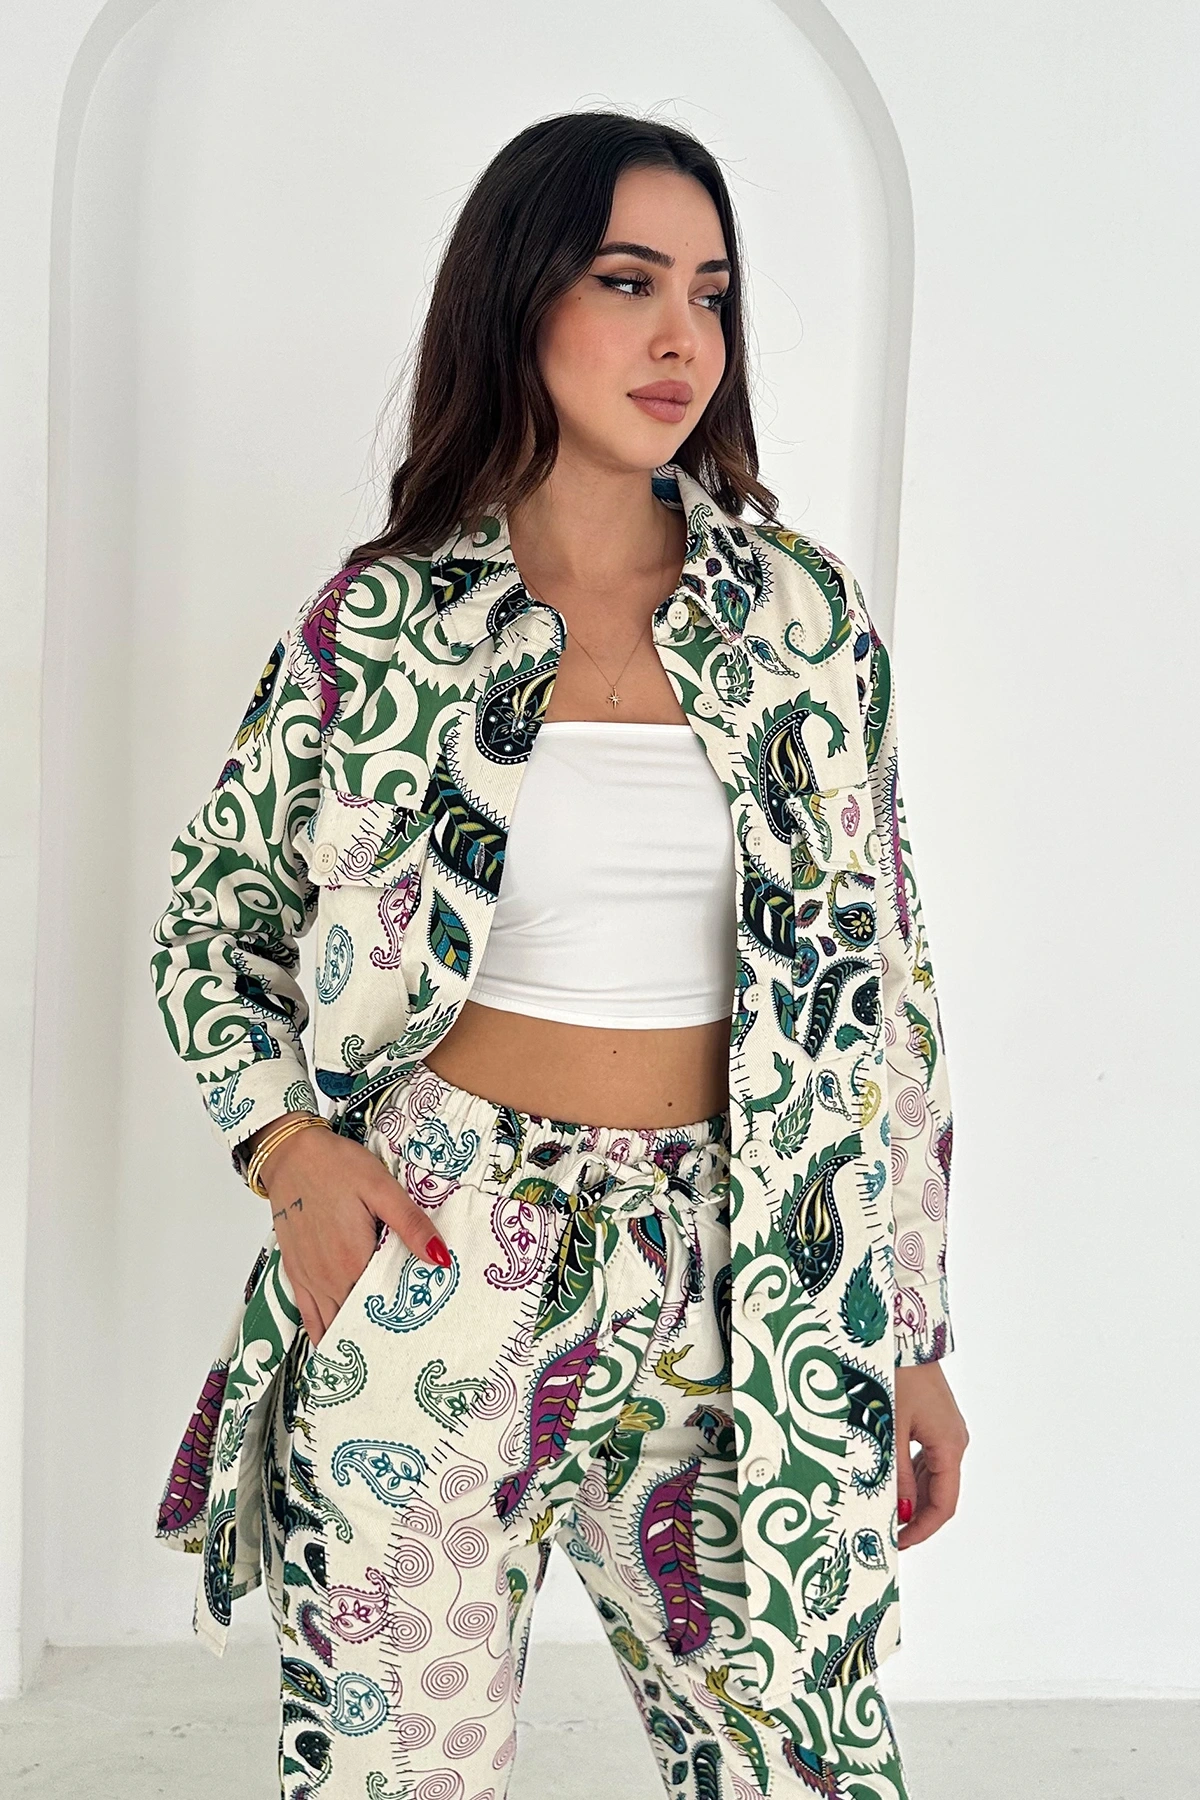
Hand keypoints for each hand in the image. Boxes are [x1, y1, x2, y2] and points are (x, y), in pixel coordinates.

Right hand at [257, 1123, 449, 1350]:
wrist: (291, 1155)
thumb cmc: (337, 1167)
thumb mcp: (381, 1188)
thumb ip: (411, 1225)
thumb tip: (441, 1259)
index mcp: (354, 1261)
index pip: (385, 1304)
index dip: (406, 1319)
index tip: (426, 1334)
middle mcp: (329, 1278)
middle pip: (359, 1319)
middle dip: (381, 1335)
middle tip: (409, 1352)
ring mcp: (309, 1279)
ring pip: (333, 1324)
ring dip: (353, 1339)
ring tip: (378, 1359)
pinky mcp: (295, 1273)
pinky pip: (307, 1317)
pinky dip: (322, 1334)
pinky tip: (335, 1347)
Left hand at [894, 1361, 968, 1547]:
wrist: (904, 1336)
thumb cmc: (897, 1376)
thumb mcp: (891, 1429)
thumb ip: (897, 1473)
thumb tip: (901, 1511)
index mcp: (950, 1446)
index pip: (944, 1505)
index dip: (923, 1530)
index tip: (900, 1544)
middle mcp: (954, 1441)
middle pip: (941, 1493)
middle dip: (917, 1518)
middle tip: (889, 1534)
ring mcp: (946, 1430)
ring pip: (934, 1477)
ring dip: (914, 1498)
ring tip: (887, 1513)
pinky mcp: (935, 1421)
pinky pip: (928, 1459)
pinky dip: (913, 1477)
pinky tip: (892, 1483)